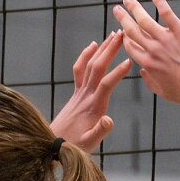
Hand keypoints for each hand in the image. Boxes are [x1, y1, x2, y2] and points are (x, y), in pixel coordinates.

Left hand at [49, 31, 131, 151]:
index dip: (117, 74)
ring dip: (101, 49)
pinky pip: (79, 70)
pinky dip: (85, 56)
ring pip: (89, 66)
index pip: (106, 85)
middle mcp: (85, 97)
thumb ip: (100, 130)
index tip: (130, 61)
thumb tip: (109, 119)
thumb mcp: (90, 143)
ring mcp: (79, 94)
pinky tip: (93, 45)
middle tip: (122, 34)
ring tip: (114, 34)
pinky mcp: (76, 94)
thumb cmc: (72, 146)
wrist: (50, 147)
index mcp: (93, 107)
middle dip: (110, 50)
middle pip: (97, 68)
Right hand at [114, 0, 179, 117]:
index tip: (120, 31)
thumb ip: (149, 80)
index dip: (123, 38)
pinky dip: (159, 2)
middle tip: (116, 9)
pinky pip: (167, 13)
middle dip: (122, 18)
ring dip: (134, 8)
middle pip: (131, 30)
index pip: (129, 46)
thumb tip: (143, 72)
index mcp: (146, 63)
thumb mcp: (160, 90)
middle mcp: (152, 49)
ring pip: (144, 20)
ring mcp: (165, 39)